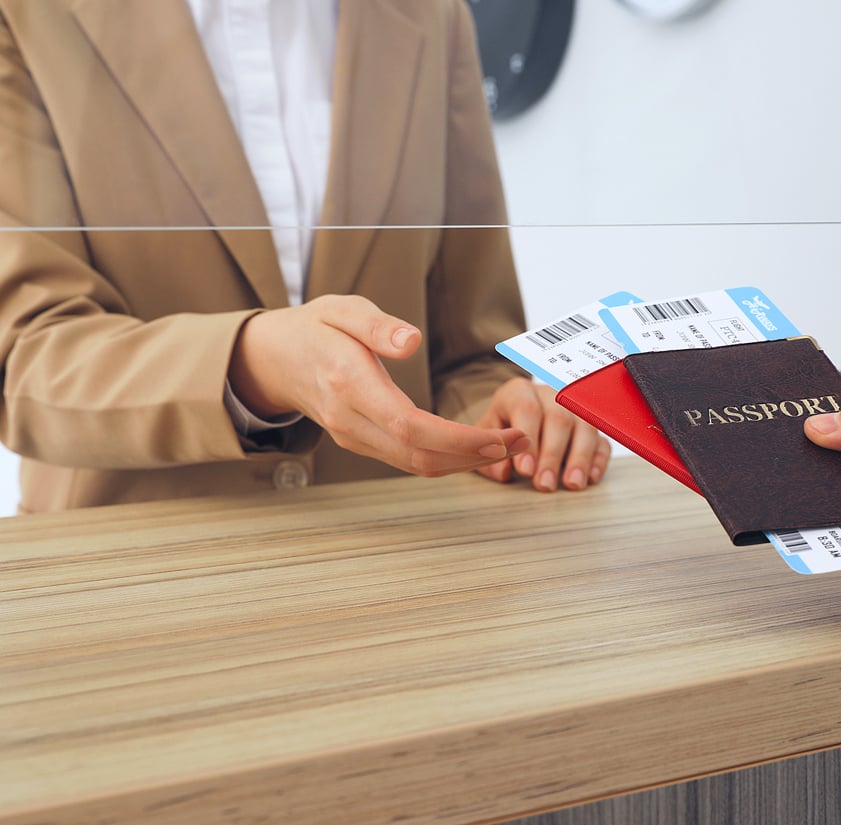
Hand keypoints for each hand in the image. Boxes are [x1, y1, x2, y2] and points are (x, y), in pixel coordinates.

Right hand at [228, 295, 529, 475]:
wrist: (274, 359)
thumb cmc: (315, 328)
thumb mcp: (342, 309)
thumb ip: (376, 326)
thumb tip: (410, 340)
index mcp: (348, 383)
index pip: (409, 425)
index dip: (457, 439)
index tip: (498, 435)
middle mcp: (350, 418)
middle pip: (418, 454)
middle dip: (475, 454)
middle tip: (522, 440)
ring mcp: (354, 436)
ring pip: (416, 464)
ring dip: (466, 461)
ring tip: (510, 444)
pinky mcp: (361, 441)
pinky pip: (408, 459)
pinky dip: (446, 459)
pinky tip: (477, 447)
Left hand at [474, 378, 611, 491]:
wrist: (512, 419)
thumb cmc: (499, 429)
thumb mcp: (484, 437)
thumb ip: (488, 453)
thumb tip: (503, 471)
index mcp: (519, 392)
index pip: (526, 409)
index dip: (527, 438)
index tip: (524, 468)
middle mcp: (550, 397)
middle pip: (558, 419)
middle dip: (552, 455)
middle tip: (544, 484)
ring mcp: (573, 411)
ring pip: (585, 428)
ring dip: (579, 458)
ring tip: (571, 484)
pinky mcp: (590, 429)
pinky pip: (602, 441)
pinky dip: (598, 460)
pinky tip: (590, 478)